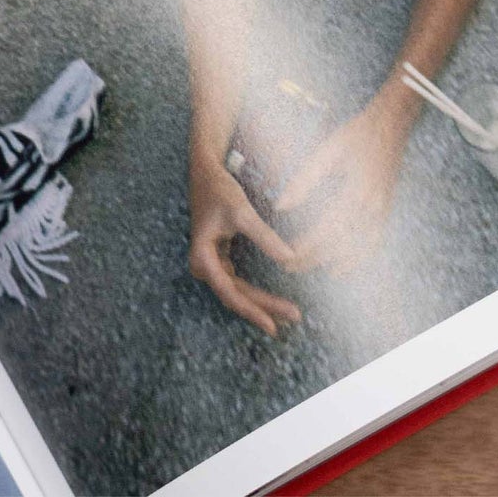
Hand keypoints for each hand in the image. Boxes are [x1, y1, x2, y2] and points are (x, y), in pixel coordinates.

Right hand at [188, 155, 301, 336]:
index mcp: (203, 258)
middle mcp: (203, 266)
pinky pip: (237, 282)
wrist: (205, 172)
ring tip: (287, 313)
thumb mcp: (242, 211)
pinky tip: (270, 301)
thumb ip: (265, 236)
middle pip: (236, 295)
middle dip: (264, 307)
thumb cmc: (221, 189)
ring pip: (237, 291)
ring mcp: (211, 263)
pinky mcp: (219, 258)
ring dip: (260, 302)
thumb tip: (291, 259)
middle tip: (294, 316)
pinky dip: (254, 292)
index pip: (231, 293)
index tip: (274, 325)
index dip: (254, 311)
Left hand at [274, 92, 409, 276]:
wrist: (392, 124)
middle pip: (340, 244)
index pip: (327, 230)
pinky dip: (360, 257)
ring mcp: (382, 210)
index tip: (288, 255)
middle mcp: (372, 207)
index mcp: (356, 192)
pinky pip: (374, 241)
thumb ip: (305, 179)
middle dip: (315, 258)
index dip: (307, 246)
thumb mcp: (328, 150)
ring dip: (336, 262)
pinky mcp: (386, 208)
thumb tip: (281, 206)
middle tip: (291, 267)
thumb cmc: (357, 133)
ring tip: (314, 269)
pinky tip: (343, 265)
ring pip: (359, 249)